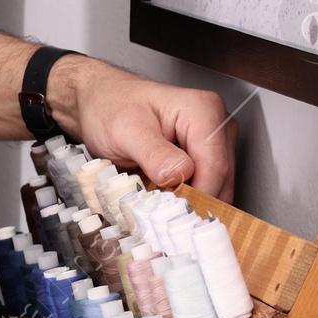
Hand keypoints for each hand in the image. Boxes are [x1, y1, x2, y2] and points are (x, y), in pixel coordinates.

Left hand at [52, 55, 232, 200]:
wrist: (97, 100)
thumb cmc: (110, 106)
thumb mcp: (126, 130)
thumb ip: (154, 153)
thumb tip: (180, 175)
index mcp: (203, 110)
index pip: (216, 165)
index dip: (199, 195)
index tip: (176, 214)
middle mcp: (215, 124)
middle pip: (220, 178)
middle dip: (195, 201)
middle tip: (163, 216)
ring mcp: (211, 141)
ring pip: (215, 185)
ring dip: (190, 202)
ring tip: (160, 206)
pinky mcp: (202, 156)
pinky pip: (204, 185)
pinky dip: (185, 197)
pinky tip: (163, 198)